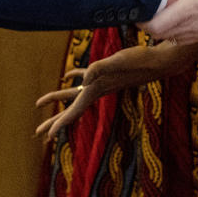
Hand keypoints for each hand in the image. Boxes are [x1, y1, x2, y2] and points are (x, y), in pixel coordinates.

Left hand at [34, 40, 197, 139]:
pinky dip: (75, 76)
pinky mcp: (106, 72)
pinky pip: (86, 77)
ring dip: (59, 99)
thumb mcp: (118, 61)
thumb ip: (100, 68)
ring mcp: (101, 83)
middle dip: (54, 120)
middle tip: (38, 133)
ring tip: (44, 104)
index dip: (60, 123)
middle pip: (71, 109)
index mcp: (97, 90)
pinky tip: (69, 75)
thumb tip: (84, 78)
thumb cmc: (140, 60)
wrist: (159, 61)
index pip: (75, 110)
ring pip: (74, 94)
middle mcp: (97, 90)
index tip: (46, 136)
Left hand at [141, 0, 197, 44]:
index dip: (141, 22)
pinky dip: (176, 31)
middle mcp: (189, 28)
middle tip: (146, 10)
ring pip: (171, 38)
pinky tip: (179, 17)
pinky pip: (183, 38)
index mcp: (185, 13)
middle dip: (149, 25)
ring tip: (161, 12)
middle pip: (159, 35)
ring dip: (163, 28)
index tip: (137, 11)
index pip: (154, 27)